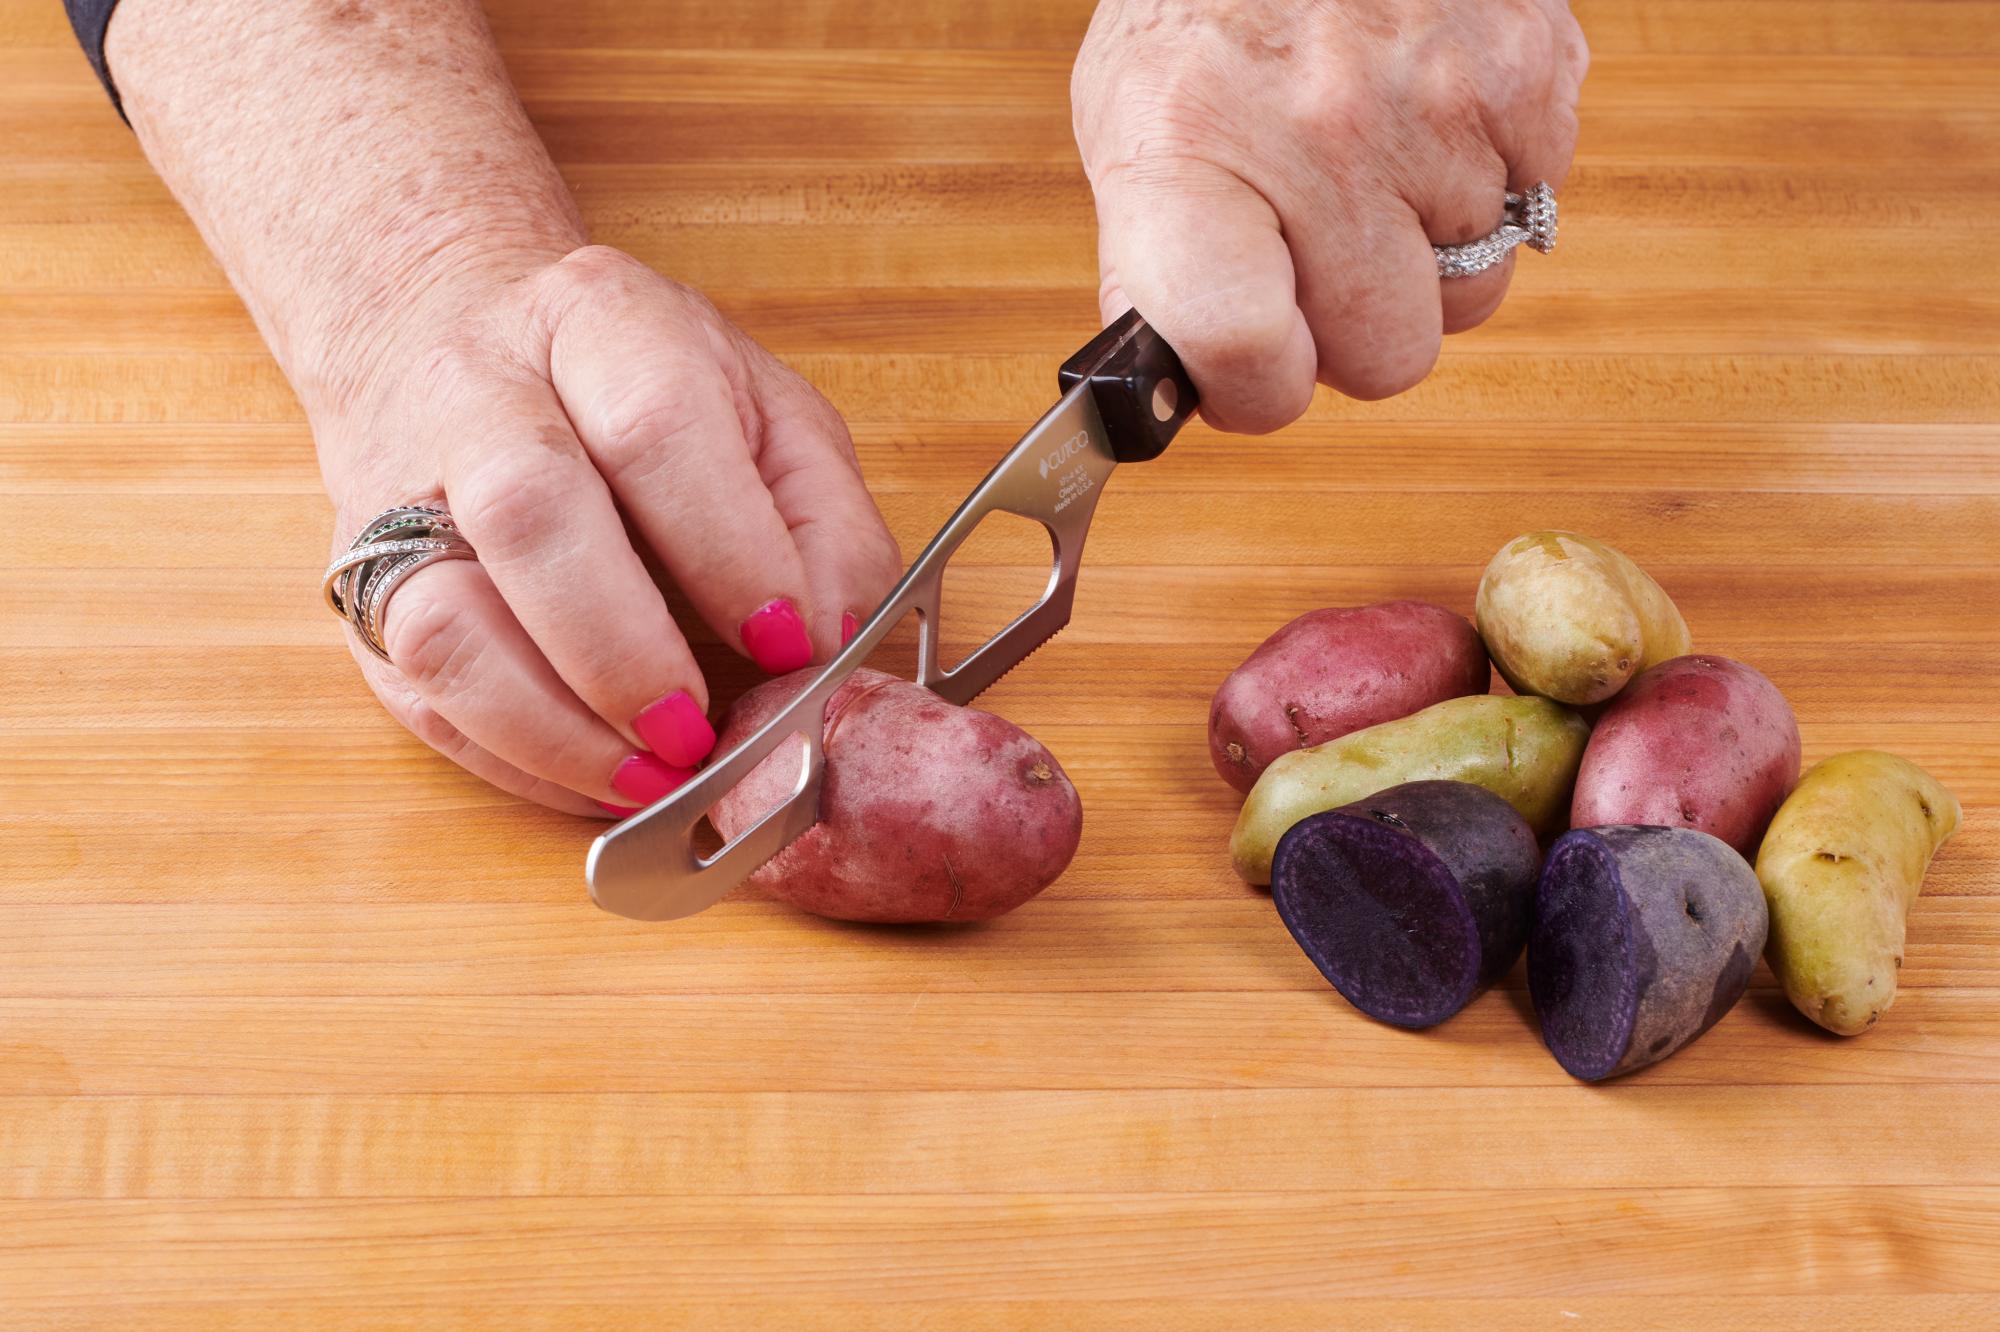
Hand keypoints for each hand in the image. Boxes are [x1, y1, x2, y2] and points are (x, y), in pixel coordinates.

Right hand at [321, 246, 903, 815]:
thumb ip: (826, 521)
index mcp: (598, 322)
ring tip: (652, 780)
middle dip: (627, 650)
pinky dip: (517, 759)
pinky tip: (599, 776)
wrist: (446, 325)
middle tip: (703, 732)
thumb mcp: (767, 412)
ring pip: (441, 623)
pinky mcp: (357, 588)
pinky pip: (419, 695)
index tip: (791, 644)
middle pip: (528, 512)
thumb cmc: (634, 386)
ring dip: (556, 730)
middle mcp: (475, 395)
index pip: (656, 426)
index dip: (730, 549)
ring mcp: (394, 495)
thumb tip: (836, 643)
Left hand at [1072, 0, 1587, 429]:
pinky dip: (1486, 184)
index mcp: (1193, 153)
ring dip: (1425, 259)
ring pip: (1471, 298)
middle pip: (1387, 357)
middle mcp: (1323, 136)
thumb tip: (1179, 385)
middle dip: (1355, 329)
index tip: (1255, 372)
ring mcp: (1440, 108)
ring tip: (1371, 165)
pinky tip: (1426, 116)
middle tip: (1318, 249)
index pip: (1246, 351)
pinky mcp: (1531, 75)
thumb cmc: (1207, 10)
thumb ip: (1153, 265)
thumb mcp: (1129, 122)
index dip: (1258, 391)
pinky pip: (1529, 210)